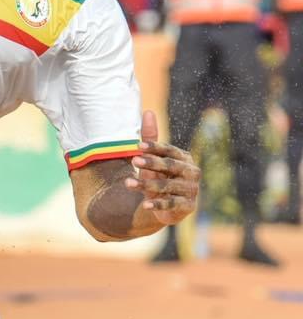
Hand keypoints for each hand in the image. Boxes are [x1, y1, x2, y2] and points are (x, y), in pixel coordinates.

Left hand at [125, 110, 199, 224]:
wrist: (165, 206)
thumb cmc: (159, 176)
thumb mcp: (152, 158)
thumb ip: (150, 137)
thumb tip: (148, 111)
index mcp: (184, 158)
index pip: (170, 150)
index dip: (155, 148)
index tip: (137, 147)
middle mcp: (191, 172)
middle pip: (170, 166)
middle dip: (151, 163)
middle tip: (133, 160)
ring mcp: (191, 190)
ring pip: (167, 186)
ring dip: (147, 185)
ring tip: (127, 183)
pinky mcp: (187, 206)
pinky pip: (171, 204)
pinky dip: (158, 205)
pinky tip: (144, 205)